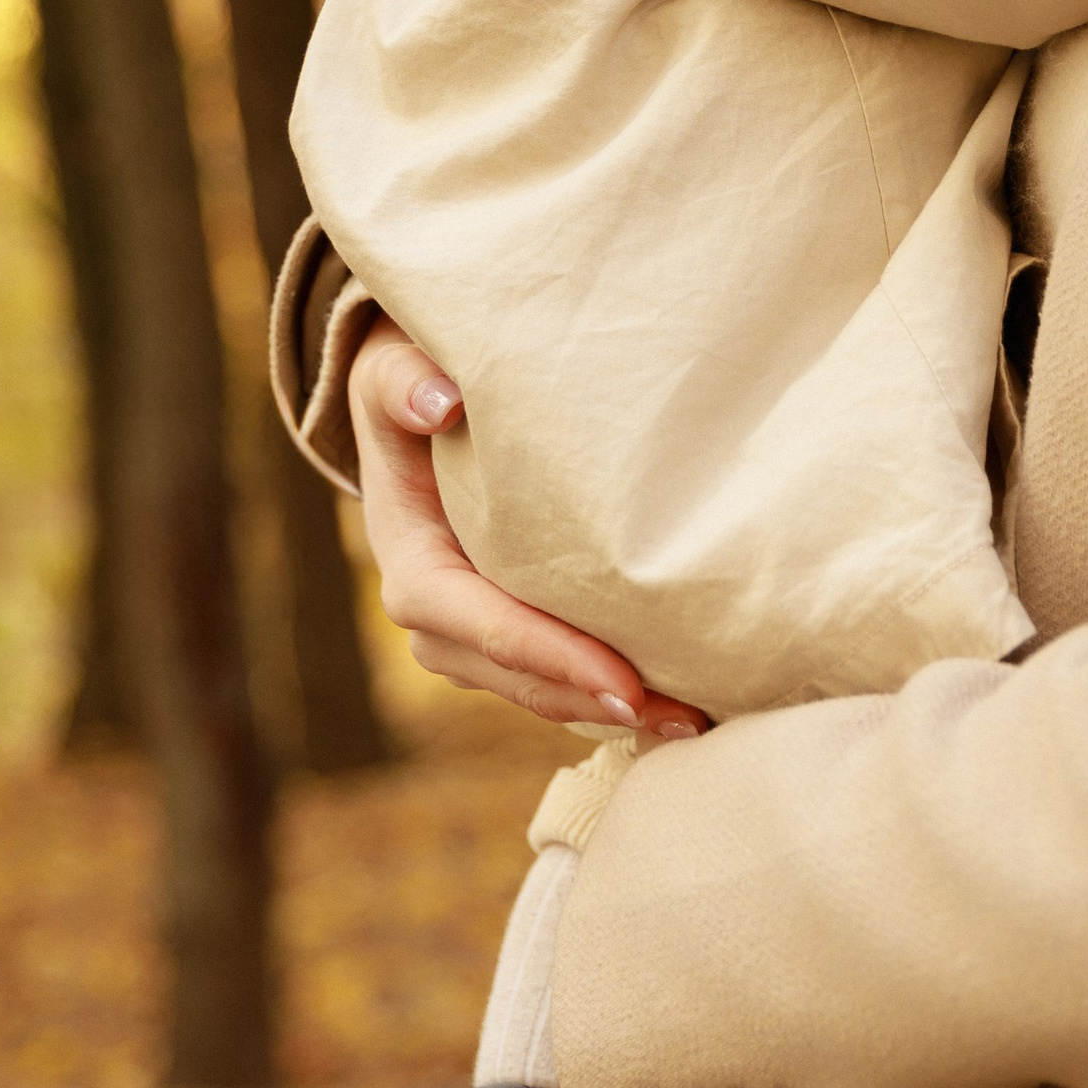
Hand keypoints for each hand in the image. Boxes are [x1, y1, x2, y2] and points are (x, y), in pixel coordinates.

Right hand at [348, 323, 708, 738]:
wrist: (415, 404)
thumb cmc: (413, 383)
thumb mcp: (392, 367)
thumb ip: (405, 380)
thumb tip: (440, 401)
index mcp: (410, 560)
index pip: (476, 622)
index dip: (548, 654)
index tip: (622, 681)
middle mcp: (436, 615)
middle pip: (515, 675)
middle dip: (591, 698)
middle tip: (679, 715)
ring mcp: (472, 633)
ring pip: (540, 690)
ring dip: (610, 709)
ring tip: (694, 719)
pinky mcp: (511, 632)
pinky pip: (557, 676)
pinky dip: (609, 692)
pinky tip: (678, 701)